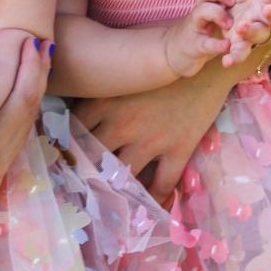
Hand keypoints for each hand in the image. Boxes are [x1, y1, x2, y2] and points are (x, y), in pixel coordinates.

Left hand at [74, 65, 234, 204]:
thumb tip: (75, 112)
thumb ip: (100, 93)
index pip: (73, 132)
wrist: (206, 63)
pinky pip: (163, 184)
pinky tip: (150, 207)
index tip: (64, 159)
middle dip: (86, 174)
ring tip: (111, 203)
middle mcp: (123, 123)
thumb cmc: (160, 64)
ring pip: (124, 176)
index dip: (66, 148)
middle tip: (82, 186)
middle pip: (93, 158)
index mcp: (105, 102)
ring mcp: (151, 139)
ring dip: (117, 191)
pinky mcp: (178, 148)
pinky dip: (156, 199)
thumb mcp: (123, 74)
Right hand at [163, 0, 234, 77]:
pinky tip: (226, 45)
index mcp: (209, 0)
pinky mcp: (196, 45)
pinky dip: (216, 44)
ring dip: (217, 14)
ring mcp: (197, 26)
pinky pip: (206, 43)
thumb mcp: (214, 10)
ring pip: (202, 12)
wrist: (177, 49)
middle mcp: (201, 9)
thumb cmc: (203, 27)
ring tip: (230, 24)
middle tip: (233, 1)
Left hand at [224, 0, 270, 65]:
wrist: (244, 11)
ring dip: (251, 33)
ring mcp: (256, 30)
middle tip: (267, 9)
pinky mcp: (242, 42)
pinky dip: (234, 57)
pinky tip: (226, 62)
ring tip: (241, 27)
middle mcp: (267, 16)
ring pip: (257, 34)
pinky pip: (240, 51)